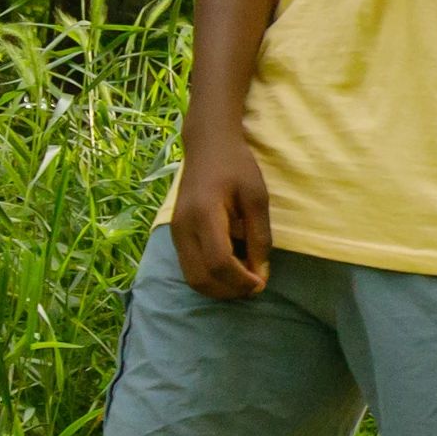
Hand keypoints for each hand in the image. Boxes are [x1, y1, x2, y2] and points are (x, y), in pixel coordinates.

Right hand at [171, 126, 273, 300]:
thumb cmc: (236, 166)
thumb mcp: (257, 198)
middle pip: (200, 278)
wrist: (207, 144)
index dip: (240, 280)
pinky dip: (209, 277)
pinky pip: (189, 268)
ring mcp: (175, 232)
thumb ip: (259, 238)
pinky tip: (230, 269)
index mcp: (204, 214)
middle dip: (229, 291)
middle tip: (254, 286)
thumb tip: (260, 275)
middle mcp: (183, 227)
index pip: (218, 262)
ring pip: (191, 278)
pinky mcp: (175, 234)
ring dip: (218, 288)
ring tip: (243, 281)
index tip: (261, 282)